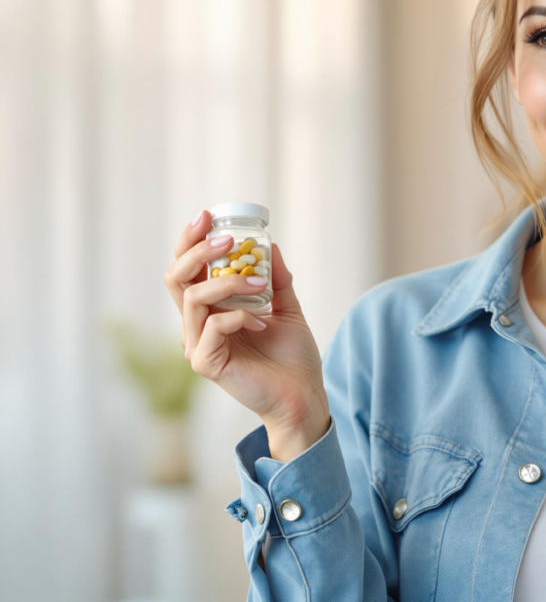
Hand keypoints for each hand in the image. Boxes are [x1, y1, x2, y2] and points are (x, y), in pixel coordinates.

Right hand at [163, 210, 329, 449]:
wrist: (303, 395)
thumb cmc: (292, 356)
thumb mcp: (286, 308)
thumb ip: (275, 279)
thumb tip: (269, 246)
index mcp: (210, 310)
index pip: (187, 270)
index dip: (190, 241)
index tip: (207, 216)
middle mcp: (196, 325)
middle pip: (176, 278)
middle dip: (197, 251)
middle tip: (227, 240)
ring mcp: (197, 345)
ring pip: (194, 298)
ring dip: (228, 282)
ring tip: (259, 285)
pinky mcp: (205, 363)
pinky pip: (213, 326)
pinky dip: (239, 315)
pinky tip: (262, 322)